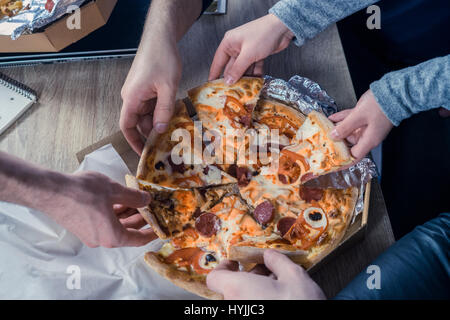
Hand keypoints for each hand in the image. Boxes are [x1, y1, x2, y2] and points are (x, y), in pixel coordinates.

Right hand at [40, 171, 155, 247]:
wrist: (51, 191)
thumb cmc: (82, 192)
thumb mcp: (115, 191)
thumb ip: (134, 197)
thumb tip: (147, 201)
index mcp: (112, 236)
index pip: (138, 238)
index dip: (151, 232)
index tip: (161, 228)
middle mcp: (102, 239)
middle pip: (127, 231)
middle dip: (140, 219)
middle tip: (152, 207)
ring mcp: (91, 234)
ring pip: (116, 225)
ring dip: (128, 213)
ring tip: (138, 199)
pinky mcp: (82, 226)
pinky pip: (105, 221)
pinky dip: (115, 212)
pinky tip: (121, 199)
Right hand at [120, 38, 181, 153]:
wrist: (160, 38)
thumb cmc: (162, 58)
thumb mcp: (168, 87)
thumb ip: (164, 110)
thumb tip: (159, 130)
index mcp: (132, 98)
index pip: (127, 126)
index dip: (133, 141)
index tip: (143, 153)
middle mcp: (132, 97)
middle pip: (139, 122)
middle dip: (151, 133)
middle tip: (167, 145)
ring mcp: (138, 92)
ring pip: (147, 115)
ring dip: (158, 122)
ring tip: (173, 132)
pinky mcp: (145, 88)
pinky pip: (151, 106)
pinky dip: (160, 112)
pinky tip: (173, 116)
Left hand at [206, 250, 325, 299]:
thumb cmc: (301, 305)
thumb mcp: (294, 276)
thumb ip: (277, 262)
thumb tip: (270, 257)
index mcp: (237, 290)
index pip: (214, 278)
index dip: (224, 267)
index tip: (236, 263)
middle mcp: (234, 308)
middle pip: (231, 289)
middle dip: (248, 279)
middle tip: (265, 273)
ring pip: (241, 301)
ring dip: (254, 292)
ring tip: (276, 288)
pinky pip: (248, 311)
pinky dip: (258, 304)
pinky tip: (277, 301)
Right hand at [209, 14, 293, 83]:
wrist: (282, 28)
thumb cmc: (264, 33)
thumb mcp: (248, 54)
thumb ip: (237, 69)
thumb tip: (228, 80)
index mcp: (229, 43)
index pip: (218, 61)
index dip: (215, 73)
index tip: (212, 84)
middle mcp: (236, 46)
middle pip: (231, 67)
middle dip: (233, 78)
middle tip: (232, 90)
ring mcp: (247, 50)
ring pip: (243, 68)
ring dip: (245, 77)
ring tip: (245, 88)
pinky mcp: (256, 54)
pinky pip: (253, 67)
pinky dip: (255, 73)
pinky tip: (256, 80)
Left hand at [329, 89, 393, 161]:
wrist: (394, 91)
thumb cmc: (380, 105)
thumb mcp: (358, 116)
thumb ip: (345, 127)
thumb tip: (334, 136)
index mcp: (368, 140)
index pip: (354, 157)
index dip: (343, 161)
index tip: (333, 165)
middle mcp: (368, 135)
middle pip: (349, 143)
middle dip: (336, 141)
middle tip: (323, 140)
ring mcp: (368, 126)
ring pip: (349, 130)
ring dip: (338, 128)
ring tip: (325, 127)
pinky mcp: (366, 117)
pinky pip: (352, 121)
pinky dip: (342, 119)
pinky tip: (332, 117)